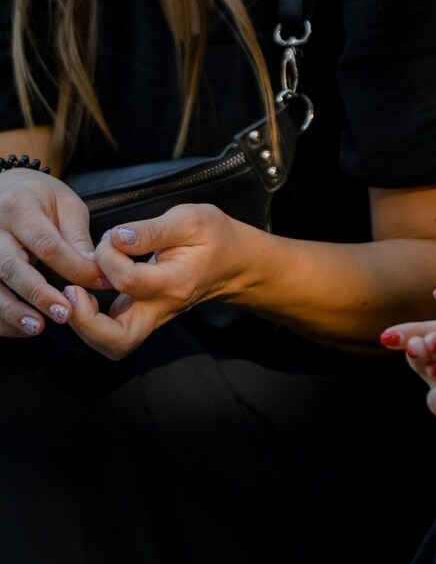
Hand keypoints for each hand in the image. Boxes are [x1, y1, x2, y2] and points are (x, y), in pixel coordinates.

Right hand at [0, 168, 106, 339]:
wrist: (5, 187)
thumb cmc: (39, 197)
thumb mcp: (66, 205)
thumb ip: (78, 237)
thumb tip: (96, 272)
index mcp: (19, 208)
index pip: (47, 245)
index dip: (75, 268)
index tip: (99, 284)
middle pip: (11, 267)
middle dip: (38, 295)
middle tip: (65, 314)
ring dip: (13, 311)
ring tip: (38, 327)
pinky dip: (1, 318)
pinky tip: (21, 327)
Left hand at [62, 204, 240, 360]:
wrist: (235, 262)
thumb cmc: (214, 237)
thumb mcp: (189, 219)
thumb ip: (150, 229)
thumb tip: (117, 237)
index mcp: (174, 282)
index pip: (129, 281)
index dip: (108, 256)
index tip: (112, 236)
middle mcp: (162, 308)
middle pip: (118, 340)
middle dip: (84, 321)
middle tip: (72, 290)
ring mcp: (153, 318)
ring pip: (113, 344)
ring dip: (84, 325)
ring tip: (75, 293)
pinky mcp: (144, 317)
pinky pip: (113, 333)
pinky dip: (91, 321)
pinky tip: (86, 294)